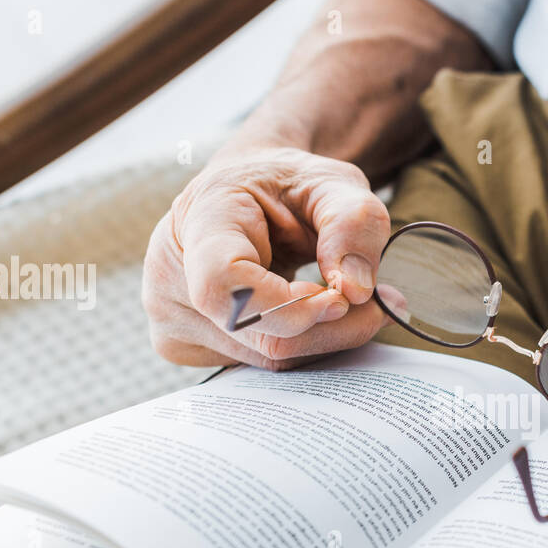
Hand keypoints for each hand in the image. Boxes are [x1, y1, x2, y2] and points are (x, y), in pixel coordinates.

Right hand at [142, 146, 390, 369]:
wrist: (250, 192)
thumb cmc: (288, 184)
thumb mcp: (334, 183)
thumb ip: (353, 223)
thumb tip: (356, 291)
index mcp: (196, 223)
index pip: (226, 287)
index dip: (288, 306)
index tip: (340, 297)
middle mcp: (169, 277)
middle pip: (257, 334)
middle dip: (327, 327)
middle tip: (379, 304)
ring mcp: (173, 319)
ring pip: (264, 357)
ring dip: (322, 338)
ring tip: (350, 301)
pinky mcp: (192, 347)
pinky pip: (260, 363)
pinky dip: (303, 346)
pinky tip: (316, 315)